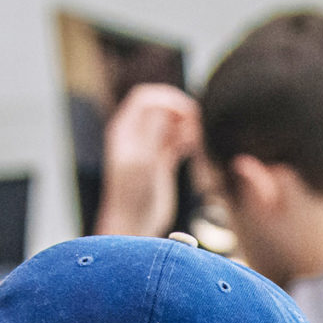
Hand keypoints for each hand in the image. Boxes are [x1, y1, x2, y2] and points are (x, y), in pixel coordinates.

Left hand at [94, 83, 201, 237]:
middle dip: (180, 110)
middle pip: (161, 107)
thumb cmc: (132, 194)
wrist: (133, 224)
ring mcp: (150, 148)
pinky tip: (195, 147)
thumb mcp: (142, 158)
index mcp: (125, 129)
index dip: (167, 98)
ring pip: (171, 123)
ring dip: (186, 125)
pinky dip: (188, 139)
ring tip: (197, 138)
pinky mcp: (162, 163)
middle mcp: (136, 135)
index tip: (185, 112)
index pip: (146, 98)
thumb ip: (153, 130)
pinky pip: (177, 141)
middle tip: (197, 123)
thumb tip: (167, 107)